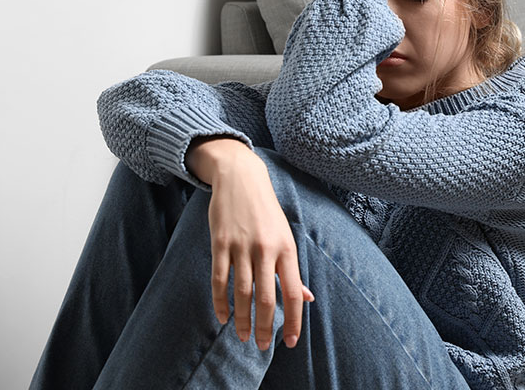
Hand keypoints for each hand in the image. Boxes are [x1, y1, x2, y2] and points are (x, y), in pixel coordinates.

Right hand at [187, 137, 314, 350]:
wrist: (241, 177)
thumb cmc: (267, 212)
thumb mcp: (286, 236)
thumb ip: (292, 270)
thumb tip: (306, 299)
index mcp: (286, 249)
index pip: (292, 292)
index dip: (292, 320)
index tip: (289, 341)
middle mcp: (265, 249)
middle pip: (265, 297)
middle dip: (265, 326)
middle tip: (262, 346)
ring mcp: (241, 246)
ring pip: (241, 292)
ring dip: (241, 319)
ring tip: (242, 336)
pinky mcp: (219, 243)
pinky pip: (219, 279)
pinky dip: (220, 301)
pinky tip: (222, 317)